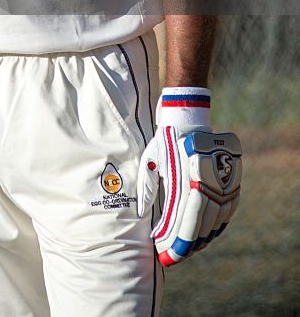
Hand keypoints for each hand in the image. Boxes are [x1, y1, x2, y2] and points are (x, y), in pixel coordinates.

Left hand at [137, 87, 241, 265]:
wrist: (187, 117)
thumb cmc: (164, 142)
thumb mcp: (150, 163)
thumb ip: (148, 190)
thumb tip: (142, 216)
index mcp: (186, 180)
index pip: (183, 223)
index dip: (175, 243)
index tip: (165, 256)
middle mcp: (207, 184)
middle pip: (201, 226)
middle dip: (187, 246)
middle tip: (175, 257)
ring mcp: (222, 182)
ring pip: (217, 221)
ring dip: (203, 238)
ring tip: (189, 249)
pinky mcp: (231, 180)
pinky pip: (228, 210)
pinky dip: (218, 225)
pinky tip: (208, 234)